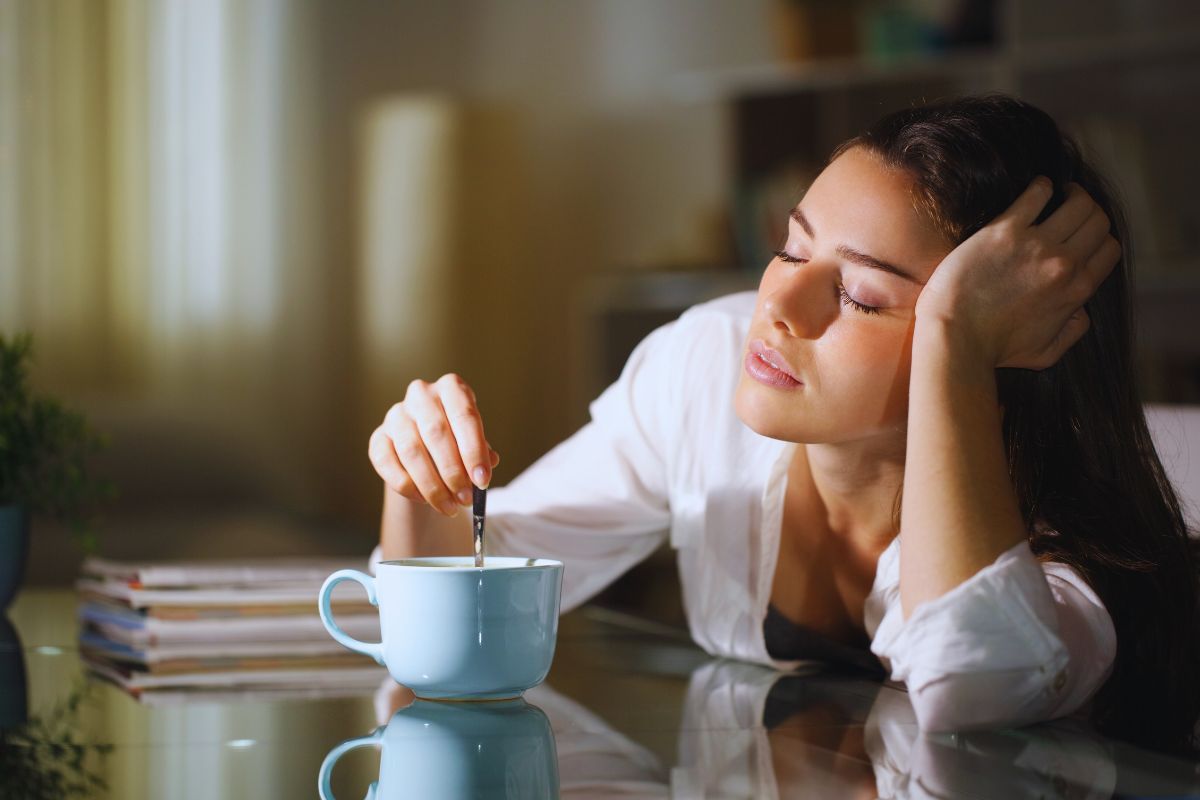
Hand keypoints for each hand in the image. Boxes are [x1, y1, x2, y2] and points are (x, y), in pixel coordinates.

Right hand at [368, 374, 499, 516]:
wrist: (428, 448)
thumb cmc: (458, 441)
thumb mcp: (474, 441)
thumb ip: (481, 451)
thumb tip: (487, 463)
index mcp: (451, 388)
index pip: (464, 416)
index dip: (474, 451)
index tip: (482, 480)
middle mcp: (421, 394)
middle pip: (436, 433)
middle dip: (453, 471)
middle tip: (465, 499)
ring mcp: (396, 415)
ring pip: (412, 451)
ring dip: (432, 485)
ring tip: (449, 506)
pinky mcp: (378, 438)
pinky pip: (387, 463)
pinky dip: (407, 486)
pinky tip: (424, 500)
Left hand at [914, 177, 1121, 369]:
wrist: (955, 337)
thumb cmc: (993, 349)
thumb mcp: (1046, 353)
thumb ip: (1073, 331)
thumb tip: (1082, 310)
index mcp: (1076, 290)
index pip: (1109, 250)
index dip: (1101, 238)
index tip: (1086, 233)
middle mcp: (1063, 264)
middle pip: (1098, 221)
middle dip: (1091, 211)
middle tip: (1075, 206)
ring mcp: (1035, 245)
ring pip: (1078, 203)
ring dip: (1074, 193)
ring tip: (1061, 191)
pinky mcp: (1004, 231)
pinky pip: (1037, 194)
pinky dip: (1042, 186)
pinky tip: (1038, 187)